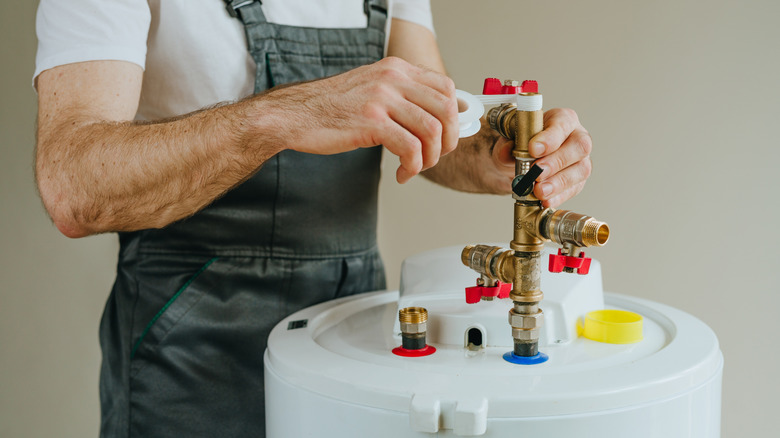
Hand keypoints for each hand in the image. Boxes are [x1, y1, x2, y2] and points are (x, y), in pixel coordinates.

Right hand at [272, 57, 458, 182]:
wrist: (294, 115)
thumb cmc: (330, 108)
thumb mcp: (371, 88)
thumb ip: (401, 96)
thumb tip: (436, 118)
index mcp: (396, 69)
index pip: (446, 87)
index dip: (454, 116)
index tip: (448, 137)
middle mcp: (392, 78)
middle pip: (446, 109)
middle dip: (447, 141)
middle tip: (434, 157)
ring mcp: (382, 99)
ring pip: (432, 131)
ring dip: (429, 158)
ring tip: (415, 168)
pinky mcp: (371, 122)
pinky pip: (410, 149)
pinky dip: (412, 167)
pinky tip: (402, 174)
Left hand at [492, 108, 591, 206]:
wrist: (519, 162)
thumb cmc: (521, 144)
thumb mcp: (508, 140)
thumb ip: (505, 144)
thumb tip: (506, 150)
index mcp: (561, 119)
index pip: (563, 123)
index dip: (550, 137)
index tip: (533, 149)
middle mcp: (576, 137)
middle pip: (580, 146)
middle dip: (556, 161)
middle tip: (537, 172)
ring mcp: (580, 159)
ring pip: (581, 170)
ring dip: (558, 183)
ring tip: (539, 191)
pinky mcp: (578, 179)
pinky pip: (574, 188)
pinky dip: (559, 196)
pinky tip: (546, 200)